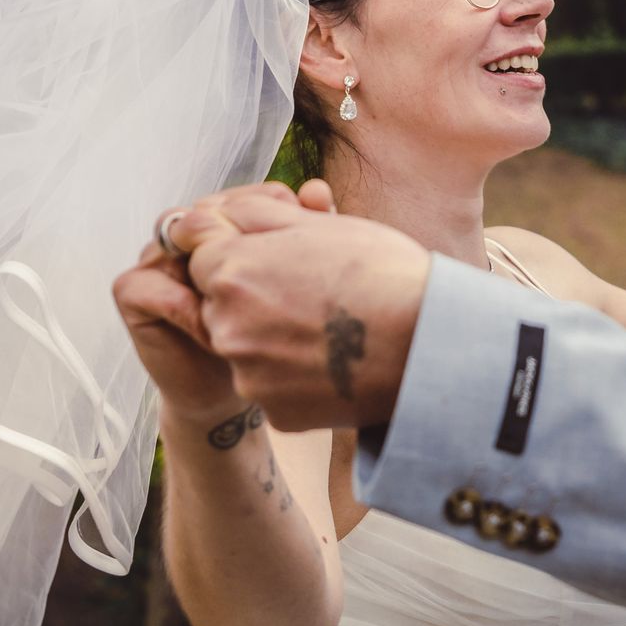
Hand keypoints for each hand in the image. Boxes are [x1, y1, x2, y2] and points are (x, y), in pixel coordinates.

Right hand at [122, 178, 340, 420]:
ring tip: (247, 308)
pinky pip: (150, 283)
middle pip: (213, 208)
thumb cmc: (273, 331)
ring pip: (179, 236)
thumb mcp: (298, 280)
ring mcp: (158, 257)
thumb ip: (310, 234)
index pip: (256, 195)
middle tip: (279, 271)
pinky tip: (215, 333)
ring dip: (213, 271)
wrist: (243, 387)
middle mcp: (192, 232)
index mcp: (234, 221)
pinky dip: (185, 307)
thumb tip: (316, 189)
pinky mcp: (132, 291)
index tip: (313, 243)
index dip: (283, 213)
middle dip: (248, 236)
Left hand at [167, 192, 430, 430]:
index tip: (268, 246)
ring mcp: (250, 375)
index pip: (196, 245)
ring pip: (246, 345)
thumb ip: (254, 213)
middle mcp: (226, 326)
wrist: (428, 343)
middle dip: (252, 290)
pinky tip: (336, 359)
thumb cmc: (382, 271)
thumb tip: (215, 213)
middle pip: (220, 299)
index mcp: (229, 271)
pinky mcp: (276, 412)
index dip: (232, 238)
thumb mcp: (318, 224)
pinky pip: (274, 385)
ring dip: (273, 333)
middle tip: (311, 288)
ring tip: (329, 326)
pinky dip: (296, 374)